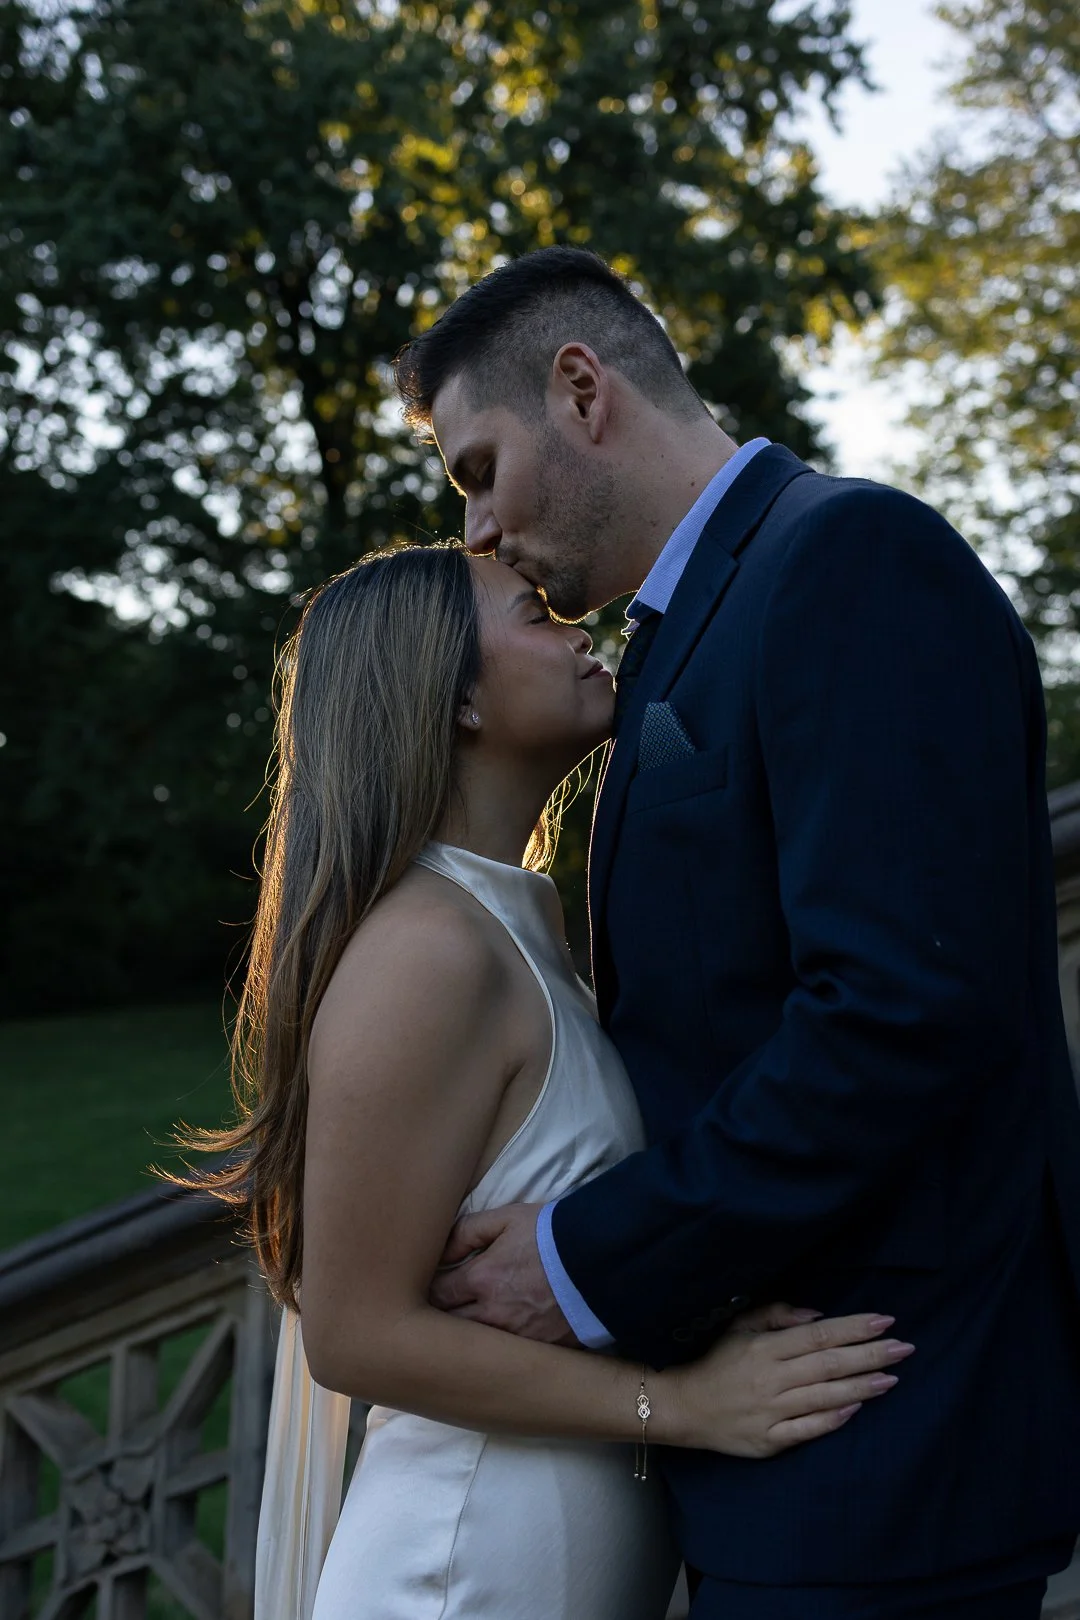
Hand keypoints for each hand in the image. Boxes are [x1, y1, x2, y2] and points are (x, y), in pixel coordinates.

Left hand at [429, 1202, 578, 1344]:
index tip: (430, 1284)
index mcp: (482, 1279)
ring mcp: (516, 1338)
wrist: (603, 1260)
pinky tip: (494, 1342)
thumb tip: (440, 1252)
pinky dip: (496, 1349)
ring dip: (465, 1336)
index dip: (430, 1288)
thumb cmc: (552, 1234)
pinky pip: (505, 1356)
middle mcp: (493, 1315)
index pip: (437, 1293)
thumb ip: (468, 1231)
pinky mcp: (539, 1350)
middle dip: (439, 1317)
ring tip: (463, 1325)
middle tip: (438, 1308)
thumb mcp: (508, 1218)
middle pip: (449, 1326)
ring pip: (474, 1346)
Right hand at [657, 1306, 912, 1458]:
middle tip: (905, 1349)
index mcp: (764, 1348)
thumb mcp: (737, 1327)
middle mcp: (771, 1378)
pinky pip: (807, 1430)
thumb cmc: (715, 1361)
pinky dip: (832, 1419)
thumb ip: (776, 1315)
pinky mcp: (769, 1440)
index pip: (818, 1335)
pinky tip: (856, 1409)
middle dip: (870, 1355)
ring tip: (892, 1378)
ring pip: (824, 1396)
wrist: (683, 1407)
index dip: (853, 1328)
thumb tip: (817, 1316)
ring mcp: (771, 1411)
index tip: (886, 1321)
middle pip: (829, 1364)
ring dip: (862, 1387)